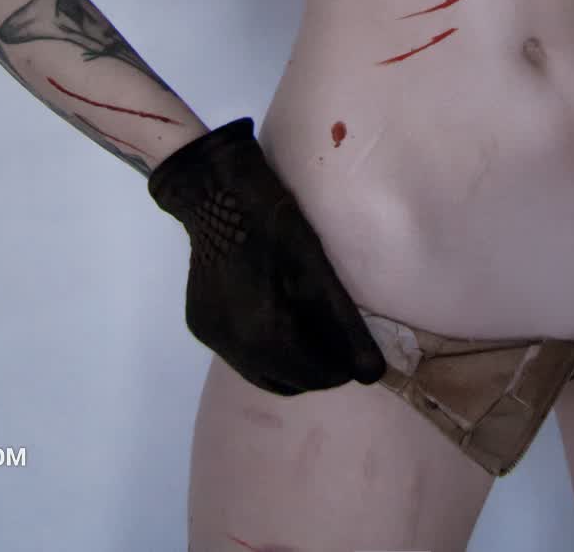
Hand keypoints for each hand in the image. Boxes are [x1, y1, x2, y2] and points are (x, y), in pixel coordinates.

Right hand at [148, 118, 386, 393]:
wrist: (214, 192)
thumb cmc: (273, 221)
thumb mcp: (315, 265)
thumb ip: (344, 322)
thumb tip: (373, 373)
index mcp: (264, 334)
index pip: (311, 376)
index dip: (339, 370)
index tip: (356, 357)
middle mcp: (233, 347)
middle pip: (285, 381)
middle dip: (315, 370)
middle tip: (337, 346)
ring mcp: (213, 337)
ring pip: (259, 371)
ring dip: (288, 364)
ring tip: (310, 334)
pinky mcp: (200, 324)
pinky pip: (238, 353)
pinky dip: (262, 348)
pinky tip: (275, 317)